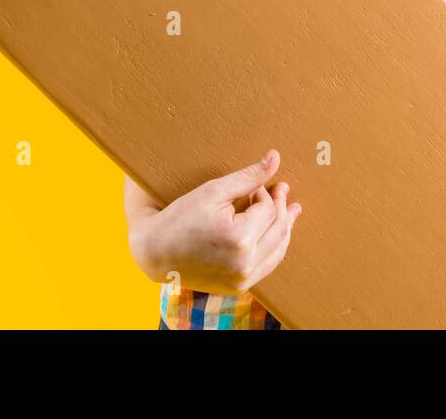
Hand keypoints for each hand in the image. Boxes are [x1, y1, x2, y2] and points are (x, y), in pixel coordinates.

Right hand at [133, 149, 302, 295]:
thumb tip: (275, 158)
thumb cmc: (181, 218)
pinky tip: (276, 232)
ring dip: (285, 228)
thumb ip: (249, 177)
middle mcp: (244, 264)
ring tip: (290, 209)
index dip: (266, 194)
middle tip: (283, 189)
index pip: (268, 210)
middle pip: (279, 230)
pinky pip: (267, 266)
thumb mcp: (214, 191)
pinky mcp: (238, 288)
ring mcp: (242, 280)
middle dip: (282, 207)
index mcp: (239, 238)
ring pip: (278, 250)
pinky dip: (274, 247)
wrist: (155, 252)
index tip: (258, 186)